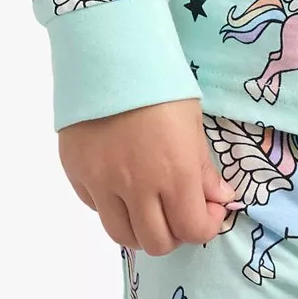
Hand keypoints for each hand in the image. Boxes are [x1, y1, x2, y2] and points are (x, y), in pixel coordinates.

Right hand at [57, 96, 241, 254]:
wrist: (108, 55)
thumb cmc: (159, 85)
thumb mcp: (193, 125)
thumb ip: (204, 170)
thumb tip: (220, 199)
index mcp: (175, 173)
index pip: (193, 230)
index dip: (206, 226)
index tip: (208, 211)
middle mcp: (137, 186)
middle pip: (156, 243)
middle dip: (173, 234)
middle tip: (177, 213)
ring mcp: (102, 183)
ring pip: (121, 235)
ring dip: (140, 229)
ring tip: (148, 207)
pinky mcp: (77, 174)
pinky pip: (96, 208)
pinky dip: (111, 207)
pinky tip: (120, 184)